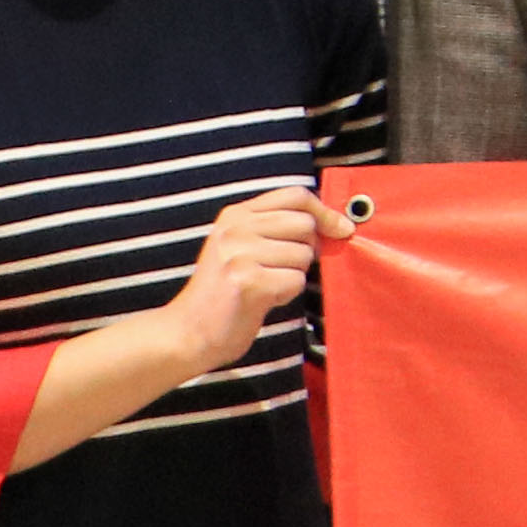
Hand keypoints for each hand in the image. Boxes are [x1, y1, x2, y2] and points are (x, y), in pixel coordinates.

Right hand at [152, 188, 326, 375]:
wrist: (187, 332)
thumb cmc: (224, 293)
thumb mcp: (243, 247)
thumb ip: (278, 229)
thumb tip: (337, 223)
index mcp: (235, 215)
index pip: (295, 195)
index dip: (324, 211)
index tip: (339, 227)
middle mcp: (235, 229)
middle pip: (305, 224)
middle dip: (306, 250)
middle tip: (280, 269)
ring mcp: (239, 253)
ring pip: (304, 255)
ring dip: (293, 276)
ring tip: (264, 285)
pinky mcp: (247, 281)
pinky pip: (295, 281)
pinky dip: (286, 295)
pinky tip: (262, 300)